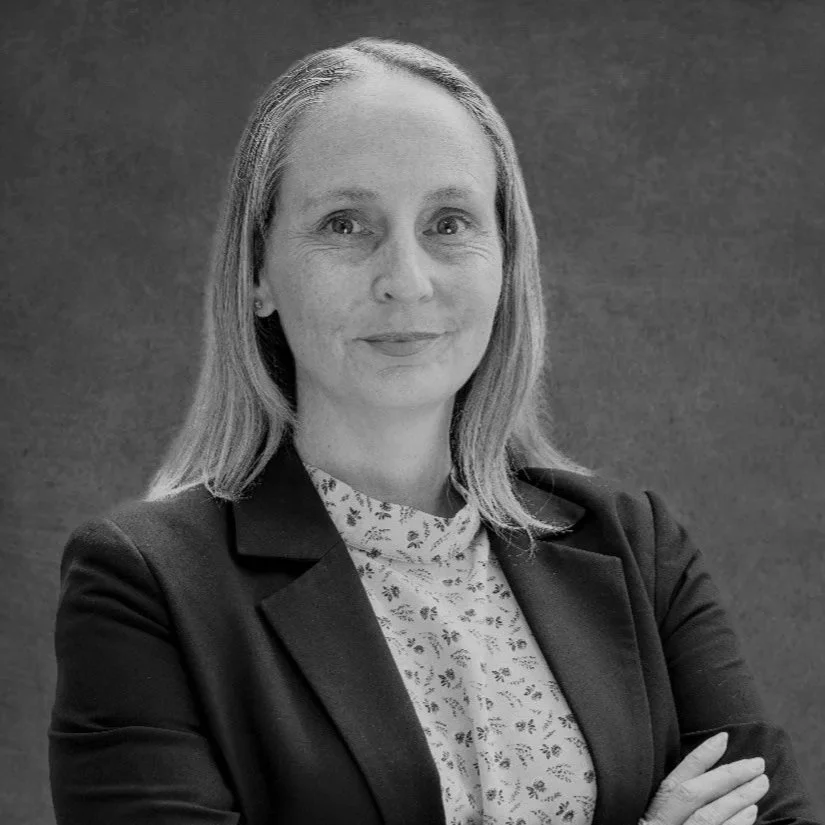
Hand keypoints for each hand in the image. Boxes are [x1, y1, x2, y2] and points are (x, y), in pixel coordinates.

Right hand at [640, 732, 769, 824]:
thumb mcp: (657, 819)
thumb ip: (672, 804)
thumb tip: (704, 776)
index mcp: (651, 814)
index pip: (675, 781)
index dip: (699, 758)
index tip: (723, 738)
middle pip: (694, 796)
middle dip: (727, 776)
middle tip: (756, 763)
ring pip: (709, 817)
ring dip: (738, 798)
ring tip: (760, 784)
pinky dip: (737, 824)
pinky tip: (751, 812)